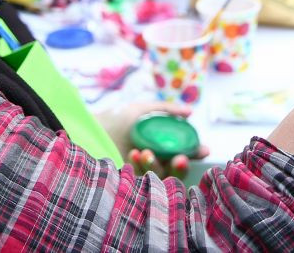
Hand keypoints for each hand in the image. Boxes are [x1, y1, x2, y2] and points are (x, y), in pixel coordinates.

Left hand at [95, 101, 209, 178]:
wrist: (89, 130)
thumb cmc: (114, 119)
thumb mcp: (141, 110)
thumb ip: (166, 110)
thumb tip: (190, 112)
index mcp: (158, 147)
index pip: (181, 153)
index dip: (194, 153)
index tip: (204, 150)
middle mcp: (152, 162)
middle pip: (174, 169)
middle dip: (181, 166)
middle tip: (181, 158)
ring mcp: (140, 174)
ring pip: (159, 177)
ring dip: (157, 165)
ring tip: (145, 151)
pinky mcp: (128, 184)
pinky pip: (141, 181)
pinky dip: (141, 168)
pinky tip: (135, 154)